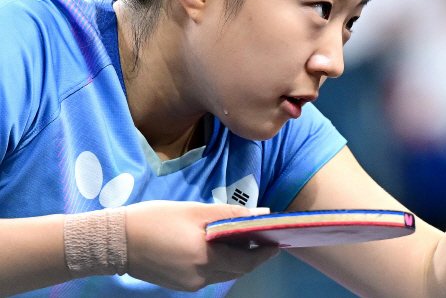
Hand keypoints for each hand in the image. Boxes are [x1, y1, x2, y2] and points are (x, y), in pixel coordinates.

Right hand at [125, 201, 278, 291]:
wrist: (117, 241)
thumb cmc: (157, 219)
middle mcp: (200, 276)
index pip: (247, 261)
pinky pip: (208, 275)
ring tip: (240, 238)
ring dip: (235, 259)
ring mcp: (190, 285)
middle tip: (261, 237)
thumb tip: (261, 213)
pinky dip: (218, 263)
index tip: (277, 241)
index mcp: (205, 256)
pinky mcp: (180, 286)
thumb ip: (230, 214)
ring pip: (223, 273)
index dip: (264, 253)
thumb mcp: (195, 210)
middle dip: (252, 256)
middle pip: (237, 270)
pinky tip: (215, 246)